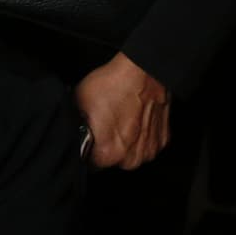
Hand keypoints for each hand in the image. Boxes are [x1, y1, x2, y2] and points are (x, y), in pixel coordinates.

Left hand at [74, 52, 169, 169]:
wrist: (143, 70)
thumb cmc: (112, 85)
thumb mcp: (78, 107)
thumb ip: (75, 131)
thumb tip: (73, 139)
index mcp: (108, 153)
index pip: (89, 165)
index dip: (86, 151)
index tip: (87, 139)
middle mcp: (131, 157)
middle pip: (110, 162)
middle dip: (105, 147)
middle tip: (103, 126)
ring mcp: (149, 150)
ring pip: (128, 155)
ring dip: (123, 144)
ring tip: (120, 121)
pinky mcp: (162, 141)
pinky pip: (144, 146)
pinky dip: (139, 137)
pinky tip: (134, 120)